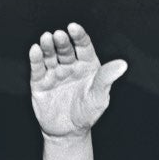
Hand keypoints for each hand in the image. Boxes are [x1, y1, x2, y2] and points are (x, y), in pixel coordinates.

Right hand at [29, 24, 126, 138]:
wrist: (68, 131)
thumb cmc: (87, 112)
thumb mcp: (100, 96)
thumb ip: (107, 78)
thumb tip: (123, 64)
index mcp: (87, 65)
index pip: (83, 46)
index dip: (79, 36)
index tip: (74, 27)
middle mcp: (69, 66)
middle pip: (65, 49)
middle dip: (61, 41)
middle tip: (58, 35)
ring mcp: (54, 73)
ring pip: (50, 56)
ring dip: (47, 46)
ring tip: (46, 38)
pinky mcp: (40, 82)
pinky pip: (37, 68)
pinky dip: (35, 59)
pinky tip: (35, 50)